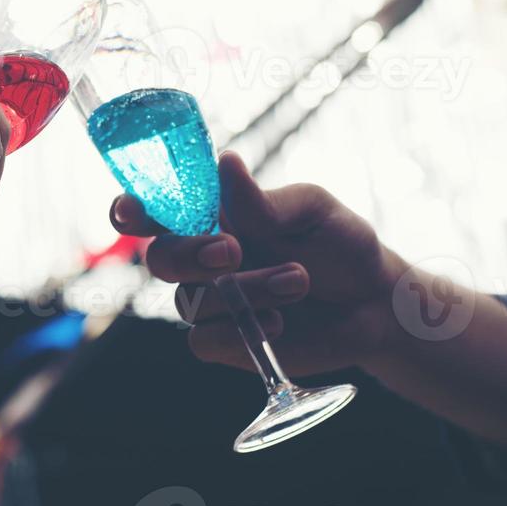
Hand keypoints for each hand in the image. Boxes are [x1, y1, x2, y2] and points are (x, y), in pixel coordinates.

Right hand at [110, 152, 403, 376]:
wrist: (375, 303)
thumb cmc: (341, 244)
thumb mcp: (313, 210)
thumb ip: (266, 200)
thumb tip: (227, 163)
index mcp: (213, 216)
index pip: (154, 210)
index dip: (131, 210)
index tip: (133, 213)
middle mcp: (202, 257)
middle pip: (159, 258)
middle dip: (190, 254)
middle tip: (235, 251)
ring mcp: (211, 301)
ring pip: (191, 301)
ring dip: (245, 291)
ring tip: (299, 281)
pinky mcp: (226, 341)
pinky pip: (203, 341)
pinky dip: (238, 332)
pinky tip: (279, 321)